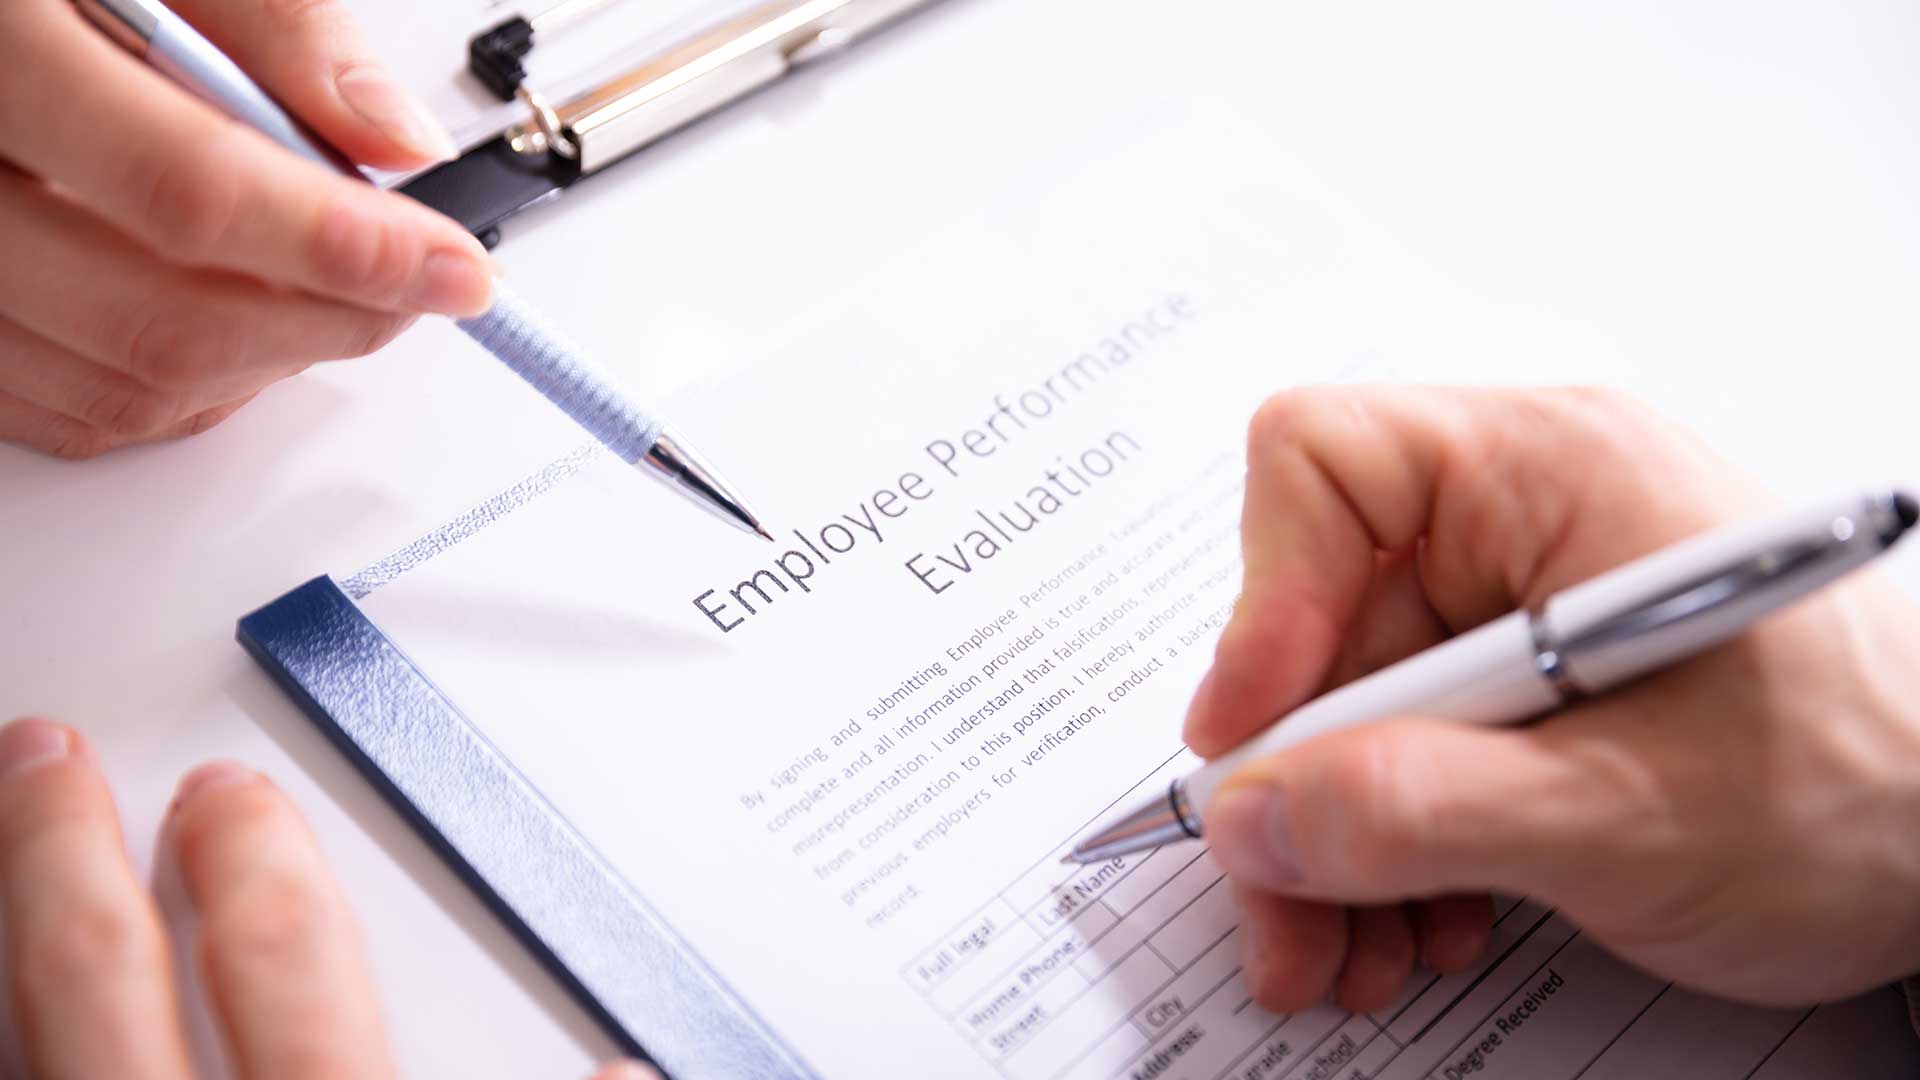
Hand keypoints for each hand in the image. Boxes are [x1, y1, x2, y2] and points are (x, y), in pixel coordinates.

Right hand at [0, 0, 492, 458]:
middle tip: (420, 280)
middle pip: (167, 320)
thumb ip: (280, 32)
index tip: (451, 265)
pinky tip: (240, 317)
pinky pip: (81, 416)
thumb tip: (398, 141)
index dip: (342, 247)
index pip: (187, 193)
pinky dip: (194, 388)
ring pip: (130, 388)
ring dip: (273, 360)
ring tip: (334, 286)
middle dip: (332, 318)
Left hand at [0, 717, 655, 1078]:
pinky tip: (11, 1015)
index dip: (249, 863)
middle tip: (47, 762)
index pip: (277, 964)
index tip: (227, 795)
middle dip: (65, 852)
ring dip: (15, 925)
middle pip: (97, 979)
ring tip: (13, 831)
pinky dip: (10, 1044)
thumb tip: (630, 1070)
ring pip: (27, 1042)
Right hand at [1186, 386, 1919, 1011]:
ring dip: (1337, 838)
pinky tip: (1426, 918)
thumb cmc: (1868, 793)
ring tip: (1361, 949)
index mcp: (1555, 470)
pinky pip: (1409, 743)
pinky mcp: (1531, 677)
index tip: (1254, 742)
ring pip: (1352, 702)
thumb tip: (1255, 812)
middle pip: (1322, 619)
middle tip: (1287, 909)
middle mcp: (1525, 511)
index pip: (1325, 464)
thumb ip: (1421, 814)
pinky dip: (1395, 841)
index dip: (1262, 600)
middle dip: (1298, 784)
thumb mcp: (1627, 818)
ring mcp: (1525, 597)